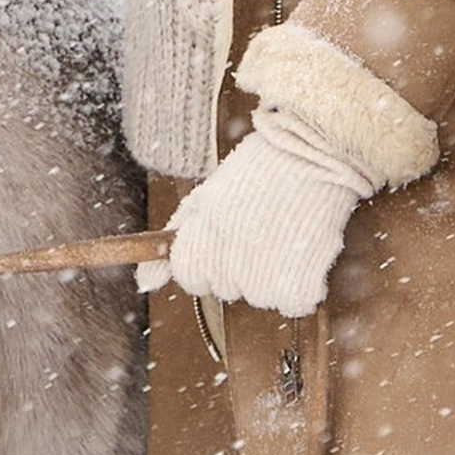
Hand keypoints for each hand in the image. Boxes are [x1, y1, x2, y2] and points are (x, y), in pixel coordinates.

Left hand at [162, 114, 362, 315]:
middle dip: (241, 265)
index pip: (192, 278)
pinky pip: (295, 303)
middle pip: (227, 288)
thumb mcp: (203, 200)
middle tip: (262, 227)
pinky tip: (305, 251)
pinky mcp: (297, 285)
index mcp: (198, 241)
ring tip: (285, 233)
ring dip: (274, 275)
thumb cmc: (257, 172)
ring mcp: (261, 278)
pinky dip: (303, 285)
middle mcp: (224, 264)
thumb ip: (169, 246)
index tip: (230, 236)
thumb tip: (143, 284)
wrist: (310, 151)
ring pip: (261, 296)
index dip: (210, 258)